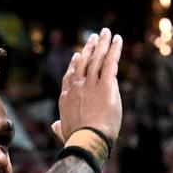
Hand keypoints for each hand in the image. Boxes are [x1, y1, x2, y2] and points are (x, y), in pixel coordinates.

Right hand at [53, 28, 124, 142]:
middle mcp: (77, 87)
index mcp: (66, 98)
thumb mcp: (64, 133)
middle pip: (83, 63)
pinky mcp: (106, 85)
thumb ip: (60, 127)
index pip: (69, 77)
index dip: (74, 65)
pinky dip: (115, 50)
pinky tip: (118, 39)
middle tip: (93, 38)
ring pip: (96, 59)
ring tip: (104, 33)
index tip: (77, 55)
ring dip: (101, 44)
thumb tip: (55, 126)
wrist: (87, 140)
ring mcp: (91, 85)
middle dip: (89, 49)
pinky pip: (111, 63)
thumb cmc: (76, 140)